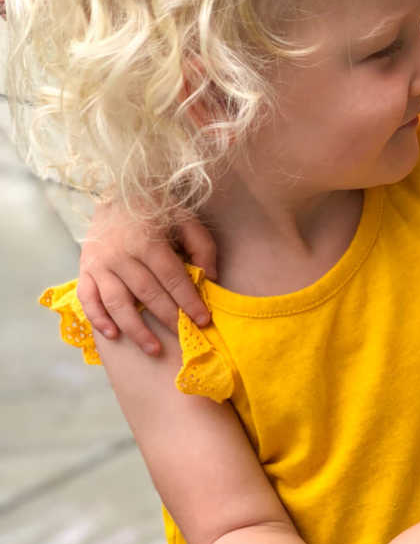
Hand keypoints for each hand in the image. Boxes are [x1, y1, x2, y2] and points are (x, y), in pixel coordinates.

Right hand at [78, 202, 218, 353]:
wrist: (116, 194)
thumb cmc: (157, 211)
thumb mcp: (186, 220)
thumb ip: (202, 247)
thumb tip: (210, 279)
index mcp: (147, 241)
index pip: (171, 278)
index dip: (188, 301)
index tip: (203, 321)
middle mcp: (120, 254)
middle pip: (147, 293)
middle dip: (169, 318)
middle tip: (185, 336)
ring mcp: (99, 264)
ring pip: (117, 302)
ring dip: (136, 329)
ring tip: (154, 349)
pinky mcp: (84, 270)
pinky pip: (87, 299)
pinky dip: (98, 319)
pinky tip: (114, 335)